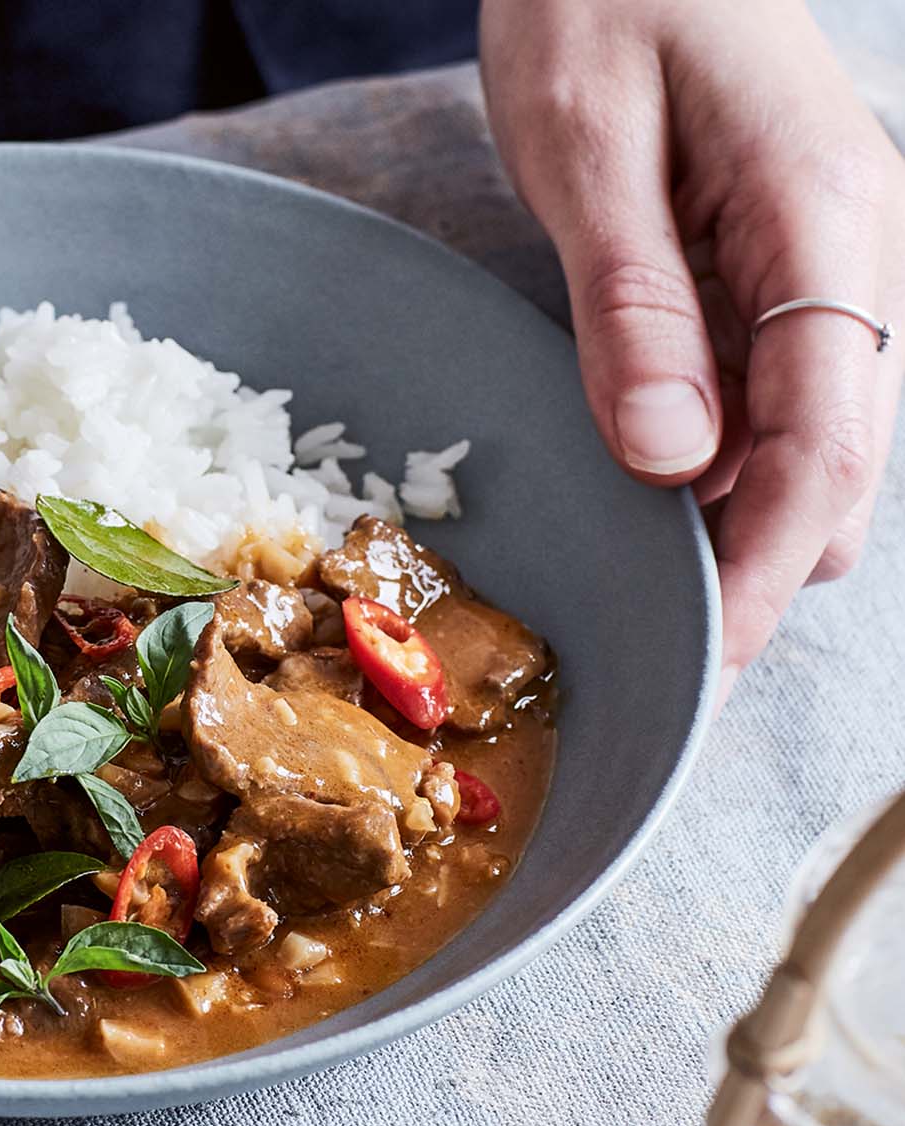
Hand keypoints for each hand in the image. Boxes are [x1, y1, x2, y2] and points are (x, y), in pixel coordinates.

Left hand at [480, 0, 904, 698]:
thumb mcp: (587, 149)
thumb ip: (634, 305)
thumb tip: (669, 460)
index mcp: (826, 218)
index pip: (826, 443)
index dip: (765, 567)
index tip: (704, 659)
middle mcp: (856, 252)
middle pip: (835, 462)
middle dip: (752, 557)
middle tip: (640, 625)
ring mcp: (830, 263)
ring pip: (809, 439)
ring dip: (732, 510)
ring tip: (627, 561)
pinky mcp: (785, 267)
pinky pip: (771, 392)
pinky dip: (714, 452)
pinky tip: (644, 470)